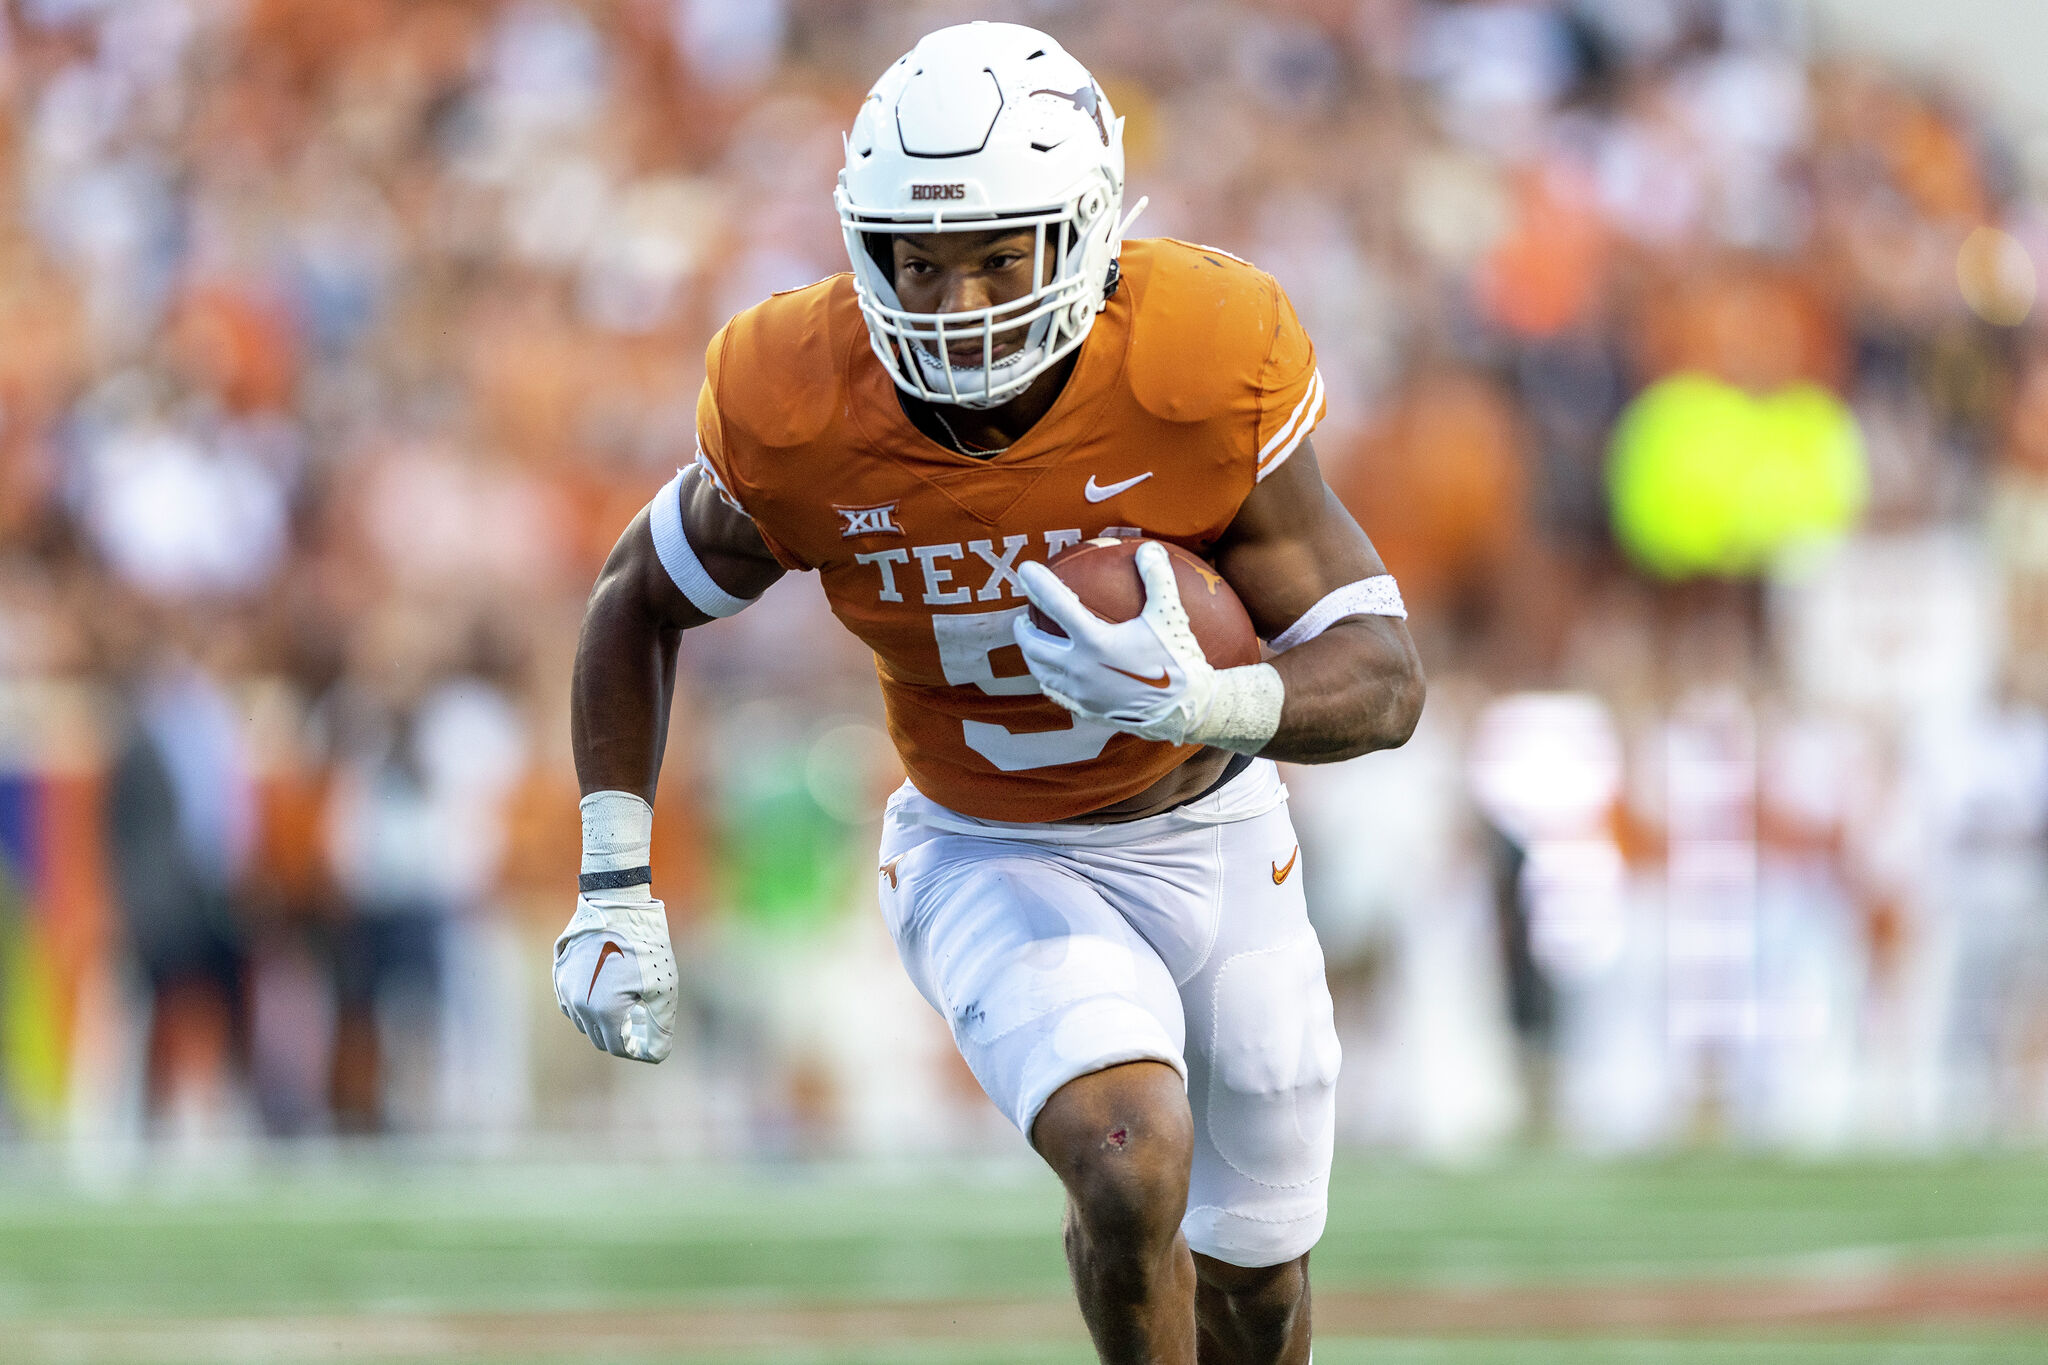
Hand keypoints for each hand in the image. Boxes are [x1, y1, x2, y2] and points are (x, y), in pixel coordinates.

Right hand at [553, 895, 676, 1062]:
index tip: (652, 1042)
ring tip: (629, 1005)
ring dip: (604, 1021)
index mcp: (604, 1012)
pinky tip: (609, 992)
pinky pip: (573, 1003)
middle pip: (600, 1038)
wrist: (618, 906)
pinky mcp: (560, 975)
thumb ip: (661, 1026)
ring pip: (585, 1021)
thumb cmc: (646, 947)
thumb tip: (658, 1053)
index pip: (618, 1048)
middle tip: (643, 1023)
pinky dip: (590, 1005)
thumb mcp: (663, 988)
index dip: (638, 1050)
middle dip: (622, 1036)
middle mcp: (579, 1006)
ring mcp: (566, 990)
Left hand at [1013, 540, 1218, 744]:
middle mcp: (1080, 669)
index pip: (1056, 604)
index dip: (1038, 583)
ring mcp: (1081, 694)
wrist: (1186, 711)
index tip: (1025, 569)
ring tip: (1032, 645)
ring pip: (1041, 673)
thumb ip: (1157, 578)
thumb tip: (1149, 548)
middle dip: (1023, 630)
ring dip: (1031, 656)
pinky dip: (1049, 681)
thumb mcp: (1171, 615)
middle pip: (1035, 646)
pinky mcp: (1088, 711)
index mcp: (1095, 642)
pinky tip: (1053, 676)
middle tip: (1022, 617)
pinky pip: (1058, 695)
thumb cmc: (1178, 661)